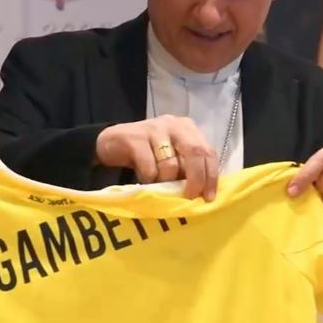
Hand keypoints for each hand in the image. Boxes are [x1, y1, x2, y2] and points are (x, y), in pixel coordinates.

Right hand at [96, 115, 217, 200]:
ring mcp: (154, 129)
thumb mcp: (170, 157)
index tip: (208, 197)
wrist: (111, 143)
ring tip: (158, 186)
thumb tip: (203, 191)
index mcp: (187, 128)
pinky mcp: (136, 138)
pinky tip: (144, 179)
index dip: (211, 176)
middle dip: (196, 179)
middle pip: (195, 152)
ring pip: (170, 165)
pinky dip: (148, 179)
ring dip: (165, 182)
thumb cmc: (146, 154)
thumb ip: (187, 167)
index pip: (208, 151)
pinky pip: (149, 168)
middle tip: (188, 196)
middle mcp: (174, 124)